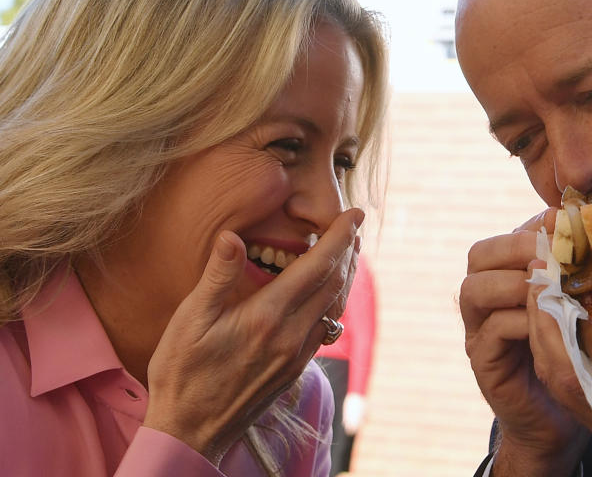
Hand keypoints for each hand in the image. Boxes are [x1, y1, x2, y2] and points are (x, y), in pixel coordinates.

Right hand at [143, 208, 363, 463]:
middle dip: (348, 250)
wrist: (190, 432)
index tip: (355, 213)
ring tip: (347, 250)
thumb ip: (216, 276)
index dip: (340, 236)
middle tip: (353, 224)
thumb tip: (232, 235)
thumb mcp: (189, 320)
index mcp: (267, 317)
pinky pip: (325, 326)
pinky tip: (326, 292)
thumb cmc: (182, 372)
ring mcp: (296, 354)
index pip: (318, 266)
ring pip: (334, 305)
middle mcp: (291, 335)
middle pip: (335, 283)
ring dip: (345, 274)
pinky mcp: (294, 367)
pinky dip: (333, 300)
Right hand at [460, 209, 588, 476]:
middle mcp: (484, 298)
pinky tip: (552, 324)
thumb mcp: (579, 303)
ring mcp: (478, 329)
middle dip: (517, 247)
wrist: (563, 415)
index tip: (567, 225)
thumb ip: (578, 269)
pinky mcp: (483, 360)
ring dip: (517, 283)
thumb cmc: (575, 352)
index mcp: (505, 277)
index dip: (533, 227)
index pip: (505, 237)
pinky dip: (523, 320)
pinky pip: (493, 329)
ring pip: (475, 288)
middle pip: (480, 254)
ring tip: (553, 289)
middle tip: (555, 255)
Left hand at [526, 277, 591, 475]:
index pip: (566, 371)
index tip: (542, 281)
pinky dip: (562, 345)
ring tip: (545, 286)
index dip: (548, 323)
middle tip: (537, 273)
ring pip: (557, 375)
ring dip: (546, 331)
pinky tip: (563, 314)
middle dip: (540, 320)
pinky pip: (572, 379)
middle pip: (552, 371)